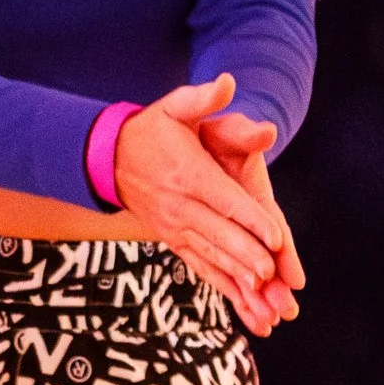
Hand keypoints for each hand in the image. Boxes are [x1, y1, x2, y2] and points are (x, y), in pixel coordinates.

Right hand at [114, 78, 302, 335]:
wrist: (109, 157)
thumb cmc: (151, 129)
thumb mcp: (174, 106)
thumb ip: (202, 98)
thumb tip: (227, 83)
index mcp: (187, 173)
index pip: (223, 199)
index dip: (250, 219)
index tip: (274, 237)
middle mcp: (179, 204)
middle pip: (218, 233)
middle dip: (246, 254)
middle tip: (271, 272)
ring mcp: (174, 226)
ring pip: (209, 255)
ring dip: (235, 275)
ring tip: (261, 293)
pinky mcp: (172, 239)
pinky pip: (199, 264)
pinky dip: (221, 283)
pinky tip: (242, 301)